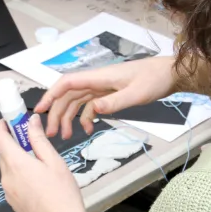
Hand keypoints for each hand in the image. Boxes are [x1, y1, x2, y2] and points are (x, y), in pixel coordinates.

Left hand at [0, 115, 89, 211]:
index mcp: (16, 163)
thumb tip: (31, 122)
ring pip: (8, 166)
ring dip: (19, 159)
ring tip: (42, 165)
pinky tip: (40, 181)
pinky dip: (20, 174)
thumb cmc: (63, 194)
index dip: (3, 125)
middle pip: (3, 151)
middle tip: (35, 141)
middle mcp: (6, 176)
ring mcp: (7, 190)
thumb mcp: (54, 161)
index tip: (15, 121)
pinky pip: (12, 180)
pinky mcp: (12, 201)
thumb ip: (39, 139)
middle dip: (16, 142)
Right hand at [36, 56, 177, 138]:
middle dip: (57, 113)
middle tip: (51, 133)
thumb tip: (93, 110)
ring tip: (65, 136)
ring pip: (77, 101)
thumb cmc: (154, 80)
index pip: (67, 83)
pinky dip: (86, 118)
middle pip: (68, 95)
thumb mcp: (136, 94)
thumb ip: (114, 102)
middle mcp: (96, 81)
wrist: (171, 75)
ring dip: (69, 118)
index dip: (51, 95)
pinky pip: (90, 105)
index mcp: (99, 77)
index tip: (39, 110)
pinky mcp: (109, 94)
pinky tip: (89, 130)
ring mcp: (102, 87)